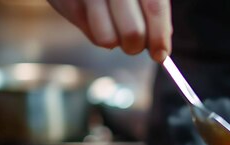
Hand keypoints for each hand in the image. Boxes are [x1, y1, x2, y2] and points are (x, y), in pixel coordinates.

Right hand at [47, 0, 171, 61]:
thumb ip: (153, 8)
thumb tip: (160, 44)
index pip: (155, 8)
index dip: (160, 36)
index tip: (161, 54)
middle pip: (133, 31)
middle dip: (137, 46)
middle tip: (136, 45)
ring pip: (108, 39)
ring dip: (117, 43)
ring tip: (117, 31)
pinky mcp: (68, 3)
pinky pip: (92, 35)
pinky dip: (100, 35)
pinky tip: (100, 20)